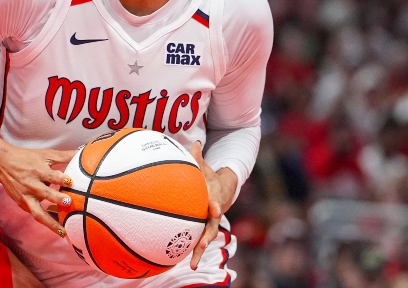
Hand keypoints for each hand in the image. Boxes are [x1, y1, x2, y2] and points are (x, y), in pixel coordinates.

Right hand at [0, 124, 75, 236]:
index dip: (62, 178)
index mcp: (38, 171)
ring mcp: (26, 197)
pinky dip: (45, 220)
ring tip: (63, 231)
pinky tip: (56, 226)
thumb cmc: (26, 158)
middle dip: (57, 199)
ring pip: (38, 213)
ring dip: (50, 223)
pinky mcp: (22, 204)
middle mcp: (32, 185)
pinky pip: (34, 214)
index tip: (71, 181)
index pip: (51, 175)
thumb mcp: (45, 154)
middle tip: (69, 203)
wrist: (3, 164)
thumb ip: (64, 155)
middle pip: (45, 194)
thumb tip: (82, 151)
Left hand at [189, 141, 236, 269]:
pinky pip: (198, 242)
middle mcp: (213, 214)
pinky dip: (193, 253)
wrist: (221, 191)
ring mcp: (209, 224)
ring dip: (199, 251)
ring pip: (205, 239)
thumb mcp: (205, 168)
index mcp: (214, 198)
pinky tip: (186, 264)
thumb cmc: (208, 179)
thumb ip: (198, 158)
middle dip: (208, 236)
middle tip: (202, 244)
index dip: (215, 206)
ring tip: (192, 263)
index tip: (215, 209)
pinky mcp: (203, 230)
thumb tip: (194, 142)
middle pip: (212, 226)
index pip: (215, 202)